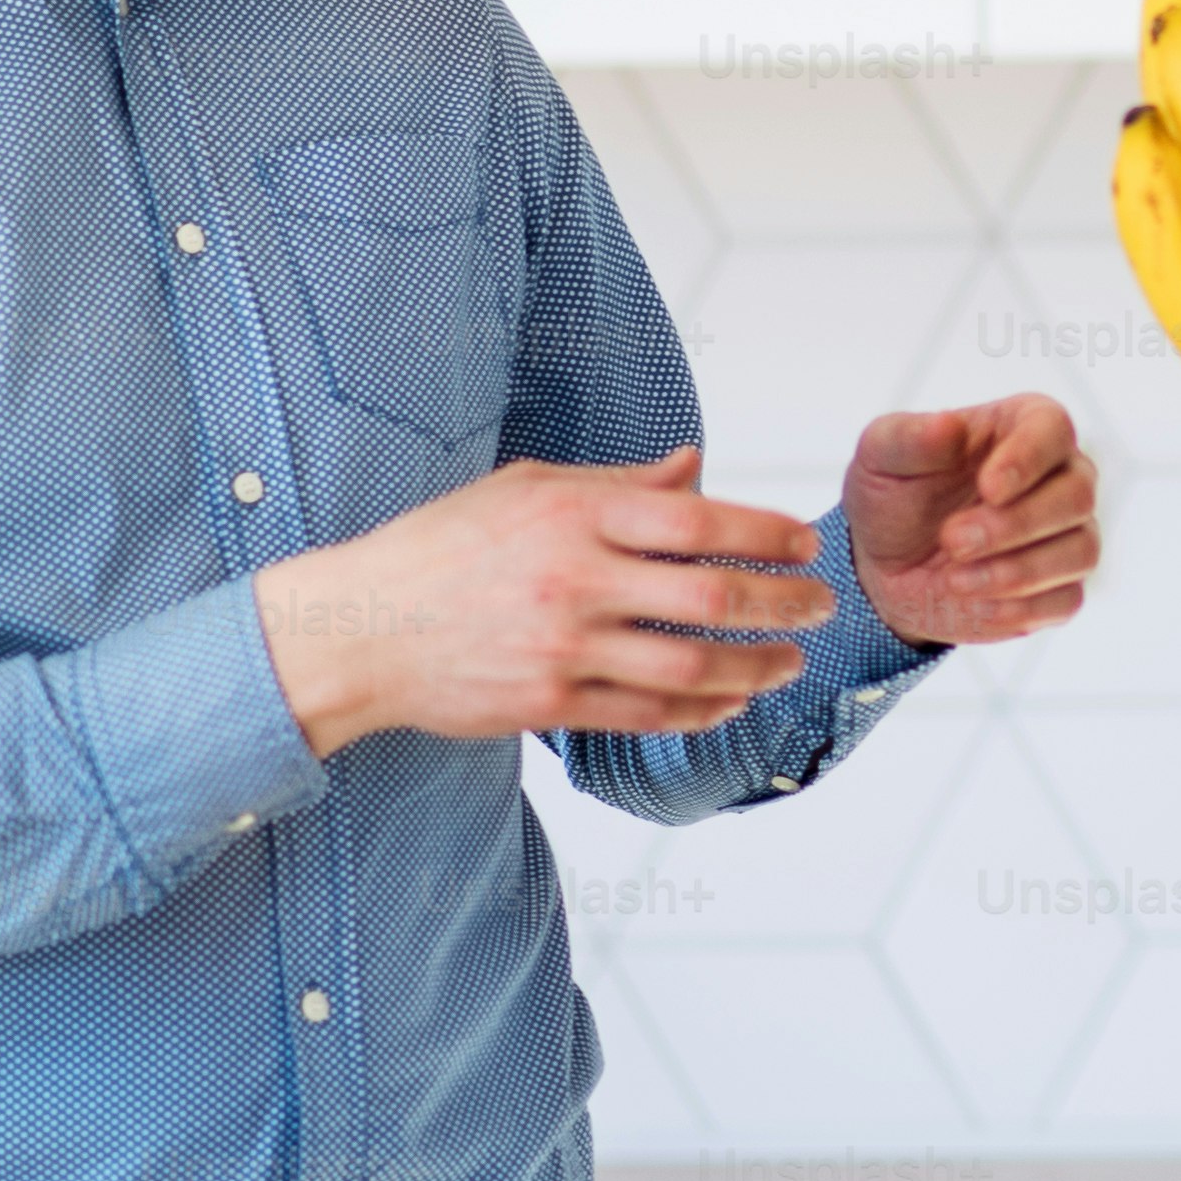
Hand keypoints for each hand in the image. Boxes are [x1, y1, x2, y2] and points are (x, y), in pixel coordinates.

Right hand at [253, 447, 831, 757]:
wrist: (359, 628)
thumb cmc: (444, 547)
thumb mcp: (526, 488)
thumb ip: (620, 484)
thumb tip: (696, 466)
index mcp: (575, 515)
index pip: (700, 521)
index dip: (767, 536)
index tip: (806, 547)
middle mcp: (575, 580)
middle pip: (712, 598)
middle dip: (783, 605)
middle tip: (820, 606)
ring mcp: (563, 648)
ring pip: (690, 666)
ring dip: (756, 667)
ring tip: (789, 662)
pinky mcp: (547, 703)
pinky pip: (646, 713)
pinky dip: (699, 711)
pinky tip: (728, 702)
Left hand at [841, 395, 1097, 649]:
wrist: (888, 567)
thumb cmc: (895, 496)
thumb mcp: (881, 458)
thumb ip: (908, 437)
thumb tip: (948, 425)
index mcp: (1025, 427)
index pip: (1053, 429)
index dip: (1028, 459)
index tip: (988, 488)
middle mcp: (1061, 477)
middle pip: (1077, 495)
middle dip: (1015, 524)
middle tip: (952, 540)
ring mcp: (1069, 534)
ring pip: (1080, 551)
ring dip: (1017, 570)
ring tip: (954, 578)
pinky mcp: (1061, 587)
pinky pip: (1067, 598)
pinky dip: (1021, 605)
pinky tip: (975, 599)